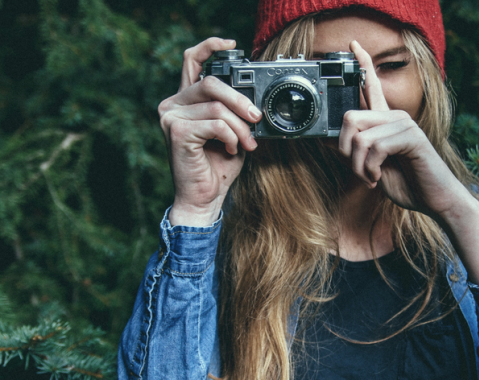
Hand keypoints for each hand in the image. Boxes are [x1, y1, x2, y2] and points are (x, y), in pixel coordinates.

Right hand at [158, 38, 261, 225]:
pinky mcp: (176, 132)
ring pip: (217, 107)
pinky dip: (231, 136)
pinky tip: (230, 149)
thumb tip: (254, 100)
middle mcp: (173, 104)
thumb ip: (234, 111)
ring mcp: (171, 117)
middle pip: (211, 83)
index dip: (210, 47)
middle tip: (256, 118)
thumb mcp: (232, 131)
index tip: (232, 45)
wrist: (205, 197)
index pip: (192, 61)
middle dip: (241, 100)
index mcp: (185, 100)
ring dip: (240, 127)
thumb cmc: (217, 165)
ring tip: (247, 143)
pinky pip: (215, 124)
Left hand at [339, 41, 468, 221]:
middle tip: (359, 170)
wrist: (436, 201)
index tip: (353, 44)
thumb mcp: (372, 168)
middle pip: (350, 117)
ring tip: (372, 178)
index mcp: (386, 121)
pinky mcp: (411, 137)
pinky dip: (370, 168)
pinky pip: (375, 147)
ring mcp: (404, 124)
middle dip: (344, 150)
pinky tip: (380, 177)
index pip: (372, 86)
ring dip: (358, 166)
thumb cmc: (407, 184)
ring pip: (359, 137)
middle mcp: (395, 117)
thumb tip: (326, 140)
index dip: (363, 64)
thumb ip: (354, 152)